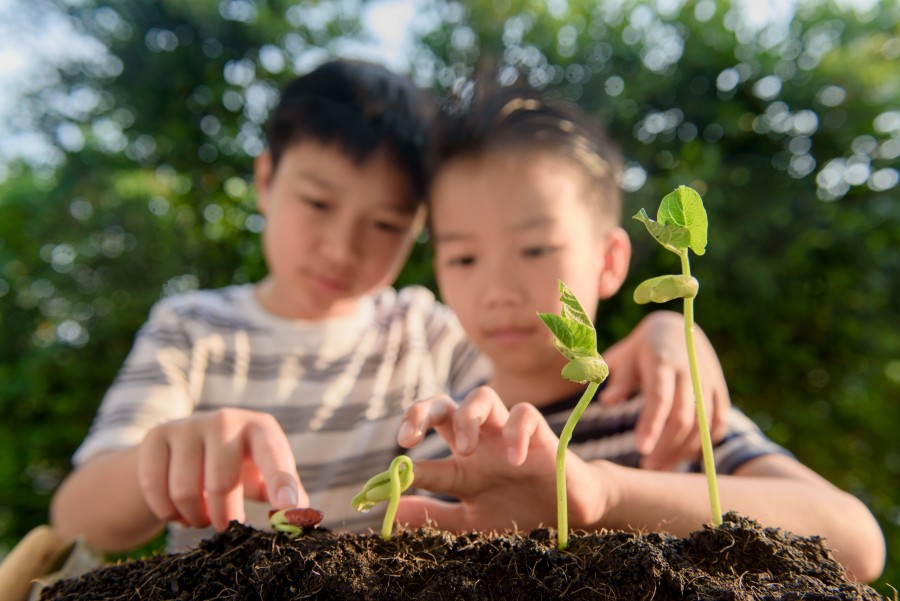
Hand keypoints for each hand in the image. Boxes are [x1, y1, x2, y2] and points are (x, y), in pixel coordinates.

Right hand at [137, 408, 306, 530]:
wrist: (189, 447)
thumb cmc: (241, 466)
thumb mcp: (266, 475)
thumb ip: (289, 495)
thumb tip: (304, 518)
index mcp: (260, 428)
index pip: (273, 457)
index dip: (280, 485)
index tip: (286, 510)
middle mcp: (226, 420)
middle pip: (221, 481)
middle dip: (224, 516)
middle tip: (226, 526)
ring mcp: (188, 425)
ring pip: (184, 490)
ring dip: (194, 517)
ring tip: (202, 518)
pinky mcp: (156, 436)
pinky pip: (155, 488)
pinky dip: (167, 512)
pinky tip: (178, 512)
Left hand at [395, 387, 602, 531]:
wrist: (568, 518)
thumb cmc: (517, 512)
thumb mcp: (470, 520)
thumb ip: (434, 514)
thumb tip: (392, 511)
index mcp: (460, 457)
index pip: (424, 438)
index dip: (404, 451)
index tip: (392, 472)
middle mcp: (480, 438)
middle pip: (444, 404)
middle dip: (421, 413)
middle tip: (407, 440)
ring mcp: (508, 433)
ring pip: (482, 396)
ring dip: (467, 418)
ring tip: (465, 449)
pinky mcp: (541, 435)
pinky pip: (525, 414)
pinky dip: (516, 431)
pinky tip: (515, 459)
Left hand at [601, 310, 728, 469]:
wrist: (676, 326)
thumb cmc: (641, 348)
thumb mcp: (625, 356)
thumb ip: (619, 379)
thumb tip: (606, 402)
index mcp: (662, 361)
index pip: (659, 398)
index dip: (651, 425)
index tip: (640, 449)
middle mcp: (689, 371)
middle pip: (683, 417)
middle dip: (666, 446)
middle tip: (647, 465)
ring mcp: (708, 380)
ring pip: (702, 424)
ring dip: (683, 450)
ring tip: (661, 466)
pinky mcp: (719, 388)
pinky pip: (718, 421)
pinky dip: (706, 442)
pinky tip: (687, 456)